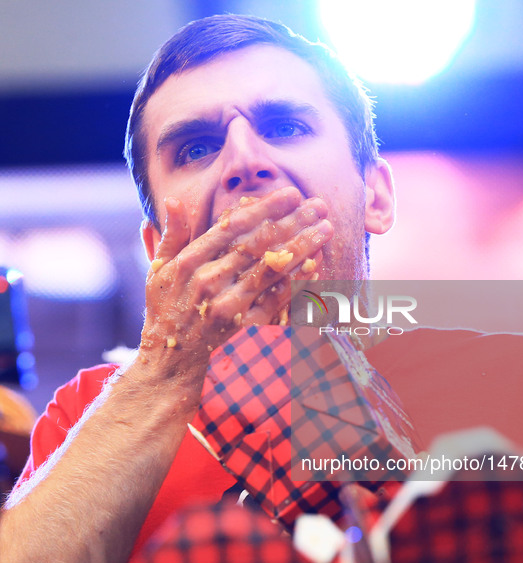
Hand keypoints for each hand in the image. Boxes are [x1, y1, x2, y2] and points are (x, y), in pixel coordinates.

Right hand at [140, 187, 332, 376]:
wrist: (169, 368)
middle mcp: (208, 282)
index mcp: (188, 263)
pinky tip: (315, 267)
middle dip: (292, 221)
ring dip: (302, 246)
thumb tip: (174, 201)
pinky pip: (276, 301)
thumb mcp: (157, 274)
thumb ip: (170, 237)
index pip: (232, 226)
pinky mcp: (243, 329)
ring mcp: (227, 307)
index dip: (264, 208)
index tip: (288, 194)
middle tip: (317, 205)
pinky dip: (297, 282)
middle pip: (258, 244)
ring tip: (325, 228)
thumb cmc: (164, 316)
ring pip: (272, 269)